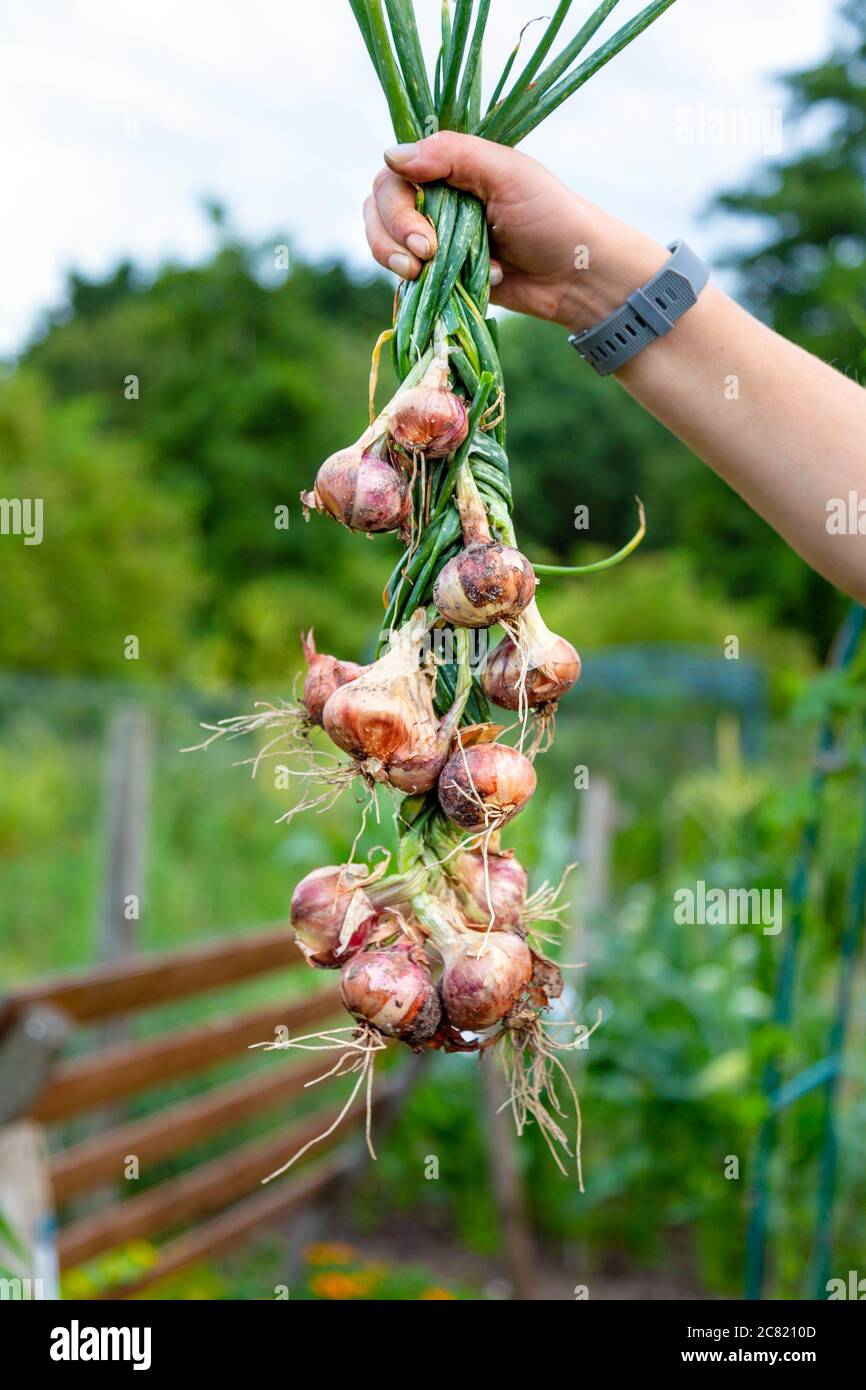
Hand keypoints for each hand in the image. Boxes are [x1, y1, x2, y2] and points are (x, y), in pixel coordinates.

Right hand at [363, 132, 666, 332]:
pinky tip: (463, 283)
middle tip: (427, 255)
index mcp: (450, 167)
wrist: (577, 277)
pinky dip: (425, 285)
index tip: (423, 236)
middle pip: (378, 209)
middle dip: (393, 236)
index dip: (395, 207)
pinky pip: (407, 280)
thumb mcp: (506, 173)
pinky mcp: (442, 276)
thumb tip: (390, 155)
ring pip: (385, 244)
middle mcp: (437, 199)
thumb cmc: (551, 217)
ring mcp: (436, 238)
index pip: (392, 176)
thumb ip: (451, 155)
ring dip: (397, 259)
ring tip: (428, 272)